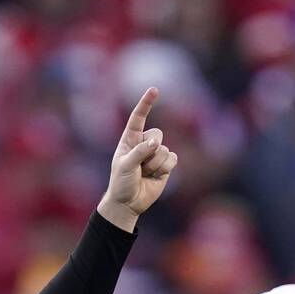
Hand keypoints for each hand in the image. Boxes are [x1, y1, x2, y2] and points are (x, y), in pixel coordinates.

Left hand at [97, 87, 177, 232]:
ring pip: (164, 150)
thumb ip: (139, 152)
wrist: (128, 203)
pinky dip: (164, 169)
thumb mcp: (124, 166)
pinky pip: (172, 159)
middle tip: (139, 166)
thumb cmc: (121, 183)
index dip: (146, 103)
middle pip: (157, 134)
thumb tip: (156, 143)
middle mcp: (144, 143)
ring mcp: (156, 154)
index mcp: (130, 139)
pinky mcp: (166, 165)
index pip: (138, 117)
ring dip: (155, 164)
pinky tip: (155, 177)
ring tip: (144, 174)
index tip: (154, 90)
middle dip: (150, 151)